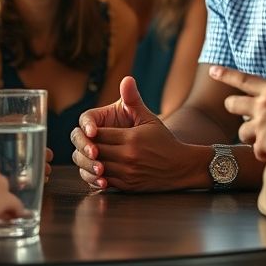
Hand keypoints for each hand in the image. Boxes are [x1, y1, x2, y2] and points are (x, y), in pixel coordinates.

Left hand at [71, 76, 190, 191]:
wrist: (181, 166)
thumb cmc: (163, 140)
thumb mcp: (149, 118)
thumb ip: (133, 99)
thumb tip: (127, 78)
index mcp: (131, 138)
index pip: (99, 134)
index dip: (90, 132)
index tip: (89, 130)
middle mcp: (128, 157)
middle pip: (96, 151)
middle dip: (87, 147)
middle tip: (83, 143)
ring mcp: (128, 173)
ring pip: (98, 168)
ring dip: (89, 163)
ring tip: (87, 155)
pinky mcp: (128, 186)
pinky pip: (105, 182)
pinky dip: (97, 176)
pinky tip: (97, 169)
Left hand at [216, 37, 265, 161]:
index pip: (243, 79)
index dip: (225, 74)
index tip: (212, 71)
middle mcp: (263, 108)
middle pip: (233, 105)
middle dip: (233, 106)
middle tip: (239, 108)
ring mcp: (262, 129)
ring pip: (242, 131)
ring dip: (249, 132)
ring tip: (262, 134)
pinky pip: (255, 150)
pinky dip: (262, 152)